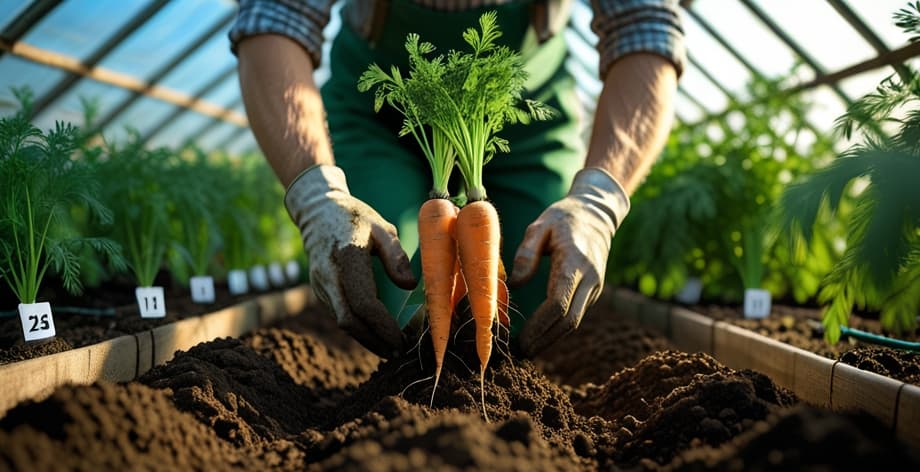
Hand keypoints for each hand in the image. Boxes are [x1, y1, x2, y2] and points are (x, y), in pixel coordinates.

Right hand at [285, 165, 416, 357]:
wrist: (317, 212)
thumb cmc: (355, 217)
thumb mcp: (381, 227)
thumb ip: (395, 256)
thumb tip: (409, 285)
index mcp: (346, 257)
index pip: (363, 302)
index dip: (382, 325)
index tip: (402, 339)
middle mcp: (328, 275)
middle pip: (349, 320)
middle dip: (374, 341)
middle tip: (400, 352)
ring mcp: (320, 285)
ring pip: (342, 322)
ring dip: (367, 338)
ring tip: (393, 347)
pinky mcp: (320, 291)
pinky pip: (339, 315)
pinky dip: (358, 328)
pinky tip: (377, 334)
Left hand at [509, 168, 629, 355]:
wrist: (597, 214)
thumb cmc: (563, 218)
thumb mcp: (540, 226)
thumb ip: (526, 254)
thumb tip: (516, 284)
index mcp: (575, 263)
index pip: (559, 304)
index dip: (539, 326)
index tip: (520, 340)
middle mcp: (590, 279)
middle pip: (569, 321)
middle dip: (544, 340)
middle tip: (519, 353)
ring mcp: (595, 287)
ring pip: (574, 322)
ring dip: (551, 338)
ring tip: (526, 349)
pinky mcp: (594, 291)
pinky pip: (576, 314)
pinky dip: (558, 328)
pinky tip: (539, 334)